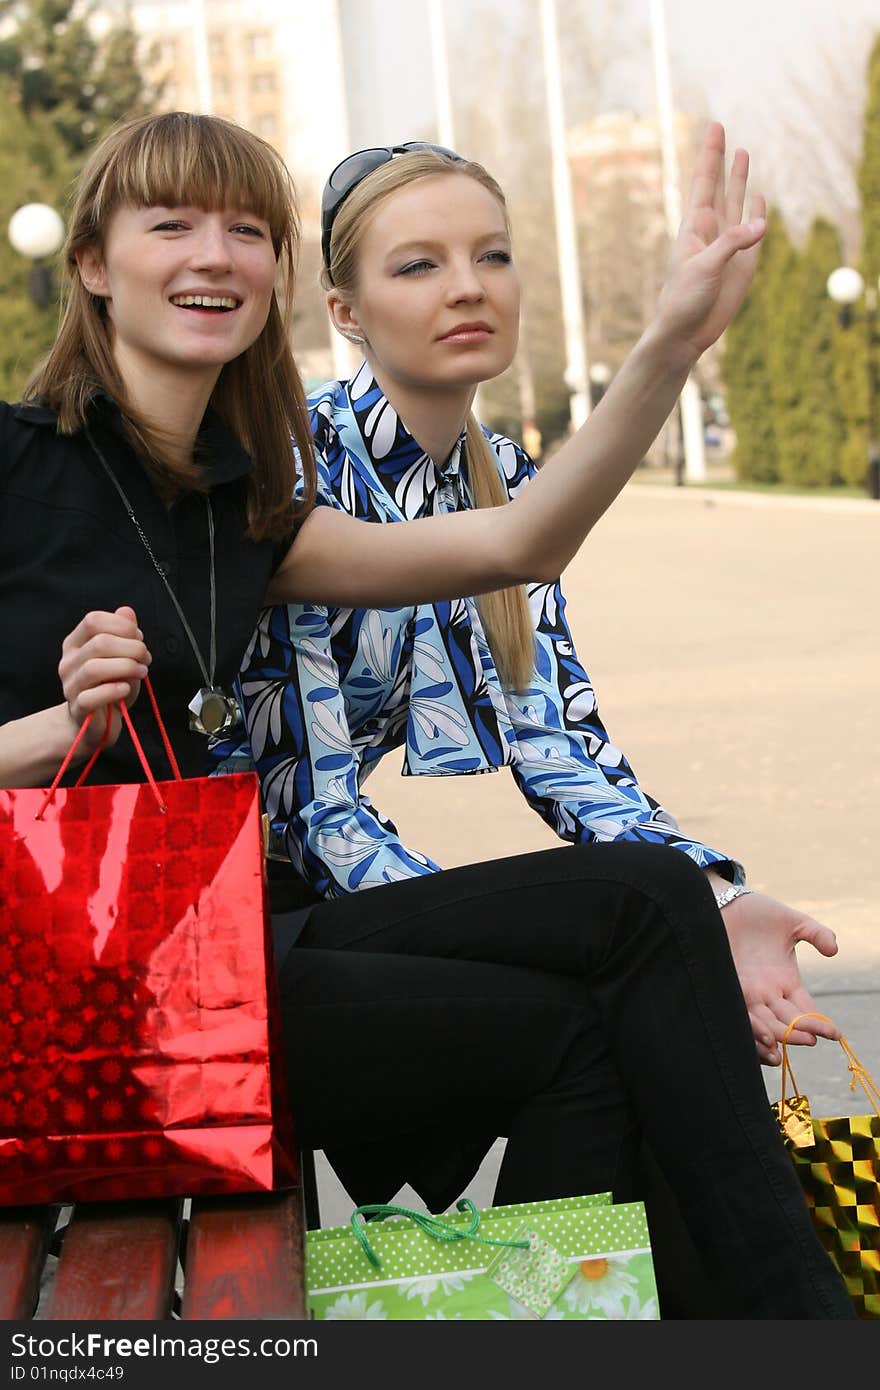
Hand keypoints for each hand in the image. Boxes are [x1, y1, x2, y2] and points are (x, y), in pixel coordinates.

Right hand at [58, 607, 150, 752]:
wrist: (97, 721)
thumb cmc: (110, 685)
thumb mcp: (121, 655)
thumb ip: (124, 633)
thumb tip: (127, 611)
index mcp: (76, 643)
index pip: (94, 620)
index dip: (122, 625)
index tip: (138, 637)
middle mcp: (69, 661)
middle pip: (99, 643)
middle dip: (131, 648)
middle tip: (145, 658)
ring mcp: (70, 685)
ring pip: (94, 668)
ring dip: (126, 667)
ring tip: (141, 672)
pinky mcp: (78, 707)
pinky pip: (92, 696)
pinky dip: (114, 690)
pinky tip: (126, 689)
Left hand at [654, 121, 765, 361]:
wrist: (686, 333)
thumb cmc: (684, 300)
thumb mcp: (705, 267)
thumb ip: (732, 242)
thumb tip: (762, 222)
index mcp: (695, 227)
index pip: (704, 182)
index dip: (711, 155)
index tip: (715, 127)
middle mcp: (711, 231)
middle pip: (719, 186)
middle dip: (722, 159)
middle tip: (721, 130)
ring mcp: (727, 245)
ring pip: (736, 203)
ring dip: (740, 180)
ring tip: (743, 153)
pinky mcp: (742, 264)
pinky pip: (753, 232)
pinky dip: (757, 212)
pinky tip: (759, 197)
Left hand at [719, 890, 839, 1066]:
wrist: (724, 902)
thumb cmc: (758, 912)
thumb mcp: (793, 922)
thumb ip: (817, 933)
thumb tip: (834, 950)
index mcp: (787, 981)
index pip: (806, 1010)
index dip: (819, 1023)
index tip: (833, 1033)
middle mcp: (768, 992)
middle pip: (788, 1022)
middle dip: (801, 1033)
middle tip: (812, 1039)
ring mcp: (748, 992)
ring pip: (766, 1024)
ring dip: (779, 1036)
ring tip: (791, 1043)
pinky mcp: (728, 988)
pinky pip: (742, 1014)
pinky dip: (754, 1028)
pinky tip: (765, 1036)